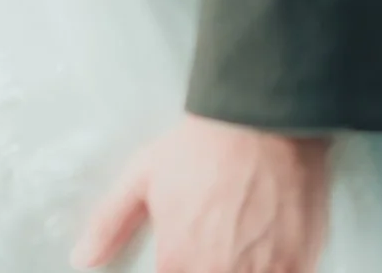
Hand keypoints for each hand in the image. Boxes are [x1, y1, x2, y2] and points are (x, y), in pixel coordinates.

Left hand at [71, 115, 332, 272]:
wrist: (261, 124)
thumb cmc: (200, 149)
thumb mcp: (140, 178)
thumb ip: (108, 224)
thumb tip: (82, 259)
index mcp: (178, 261)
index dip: (174, 270)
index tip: (178, 258)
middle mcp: (219, 272)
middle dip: (203, 266)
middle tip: (209, 243)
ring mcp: (263, 272)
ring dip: (236, 267)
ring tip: (234, 242)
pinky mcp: (300, 266)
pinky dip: (273, 268)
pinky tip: (262, 249)